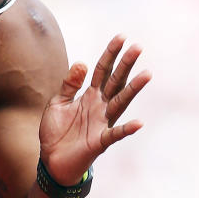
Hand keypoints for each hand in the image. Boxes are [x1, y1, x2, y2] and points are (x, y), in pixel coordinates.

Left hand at [38, 36, 150, 185]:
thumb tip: (82, 63)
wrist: (51, 161)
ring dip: (133, 89)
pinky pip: (115, 134)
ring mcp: (102, 123)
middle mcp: (100, 106)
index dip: (110, 54)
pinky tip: (139, 123)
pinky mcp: (100, 141)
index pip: (102, 70)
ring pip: (120, 102)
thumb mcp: (57, 103)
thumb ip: (69, 84)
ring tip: (147, 74)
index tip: (121, 36)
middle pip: (115, 81)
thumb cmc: (56, 132)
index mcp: (90, 95)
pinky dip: (127, 129)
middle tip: (138, 47)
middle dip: (125, 64)